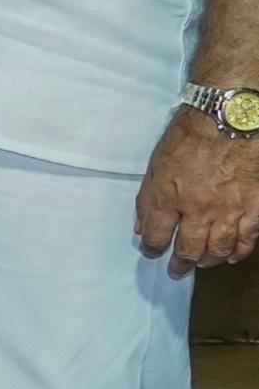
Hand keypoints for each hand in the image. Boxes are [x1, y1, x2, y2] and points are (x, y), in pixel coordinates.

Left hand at [137, 111, 258, 277]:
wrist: (231, 118)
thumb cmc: (190, 134)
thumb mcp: (156, 163)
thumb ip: (148, 198)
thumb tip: (141, 227)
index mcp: (167, 197)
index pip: (155, 236)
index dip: (151, 249)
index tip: (151, 252)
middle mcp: (197, 209)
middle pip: (187, 249)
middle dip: (180, 264)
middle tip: (177, 271)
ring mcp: (228, 210)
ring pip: (217, 249)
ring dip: (207, 260)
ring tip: (201, 263)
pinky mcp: (254, 207)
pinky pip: (246, 239)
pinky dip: (238, 252)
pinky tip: (231, 256)